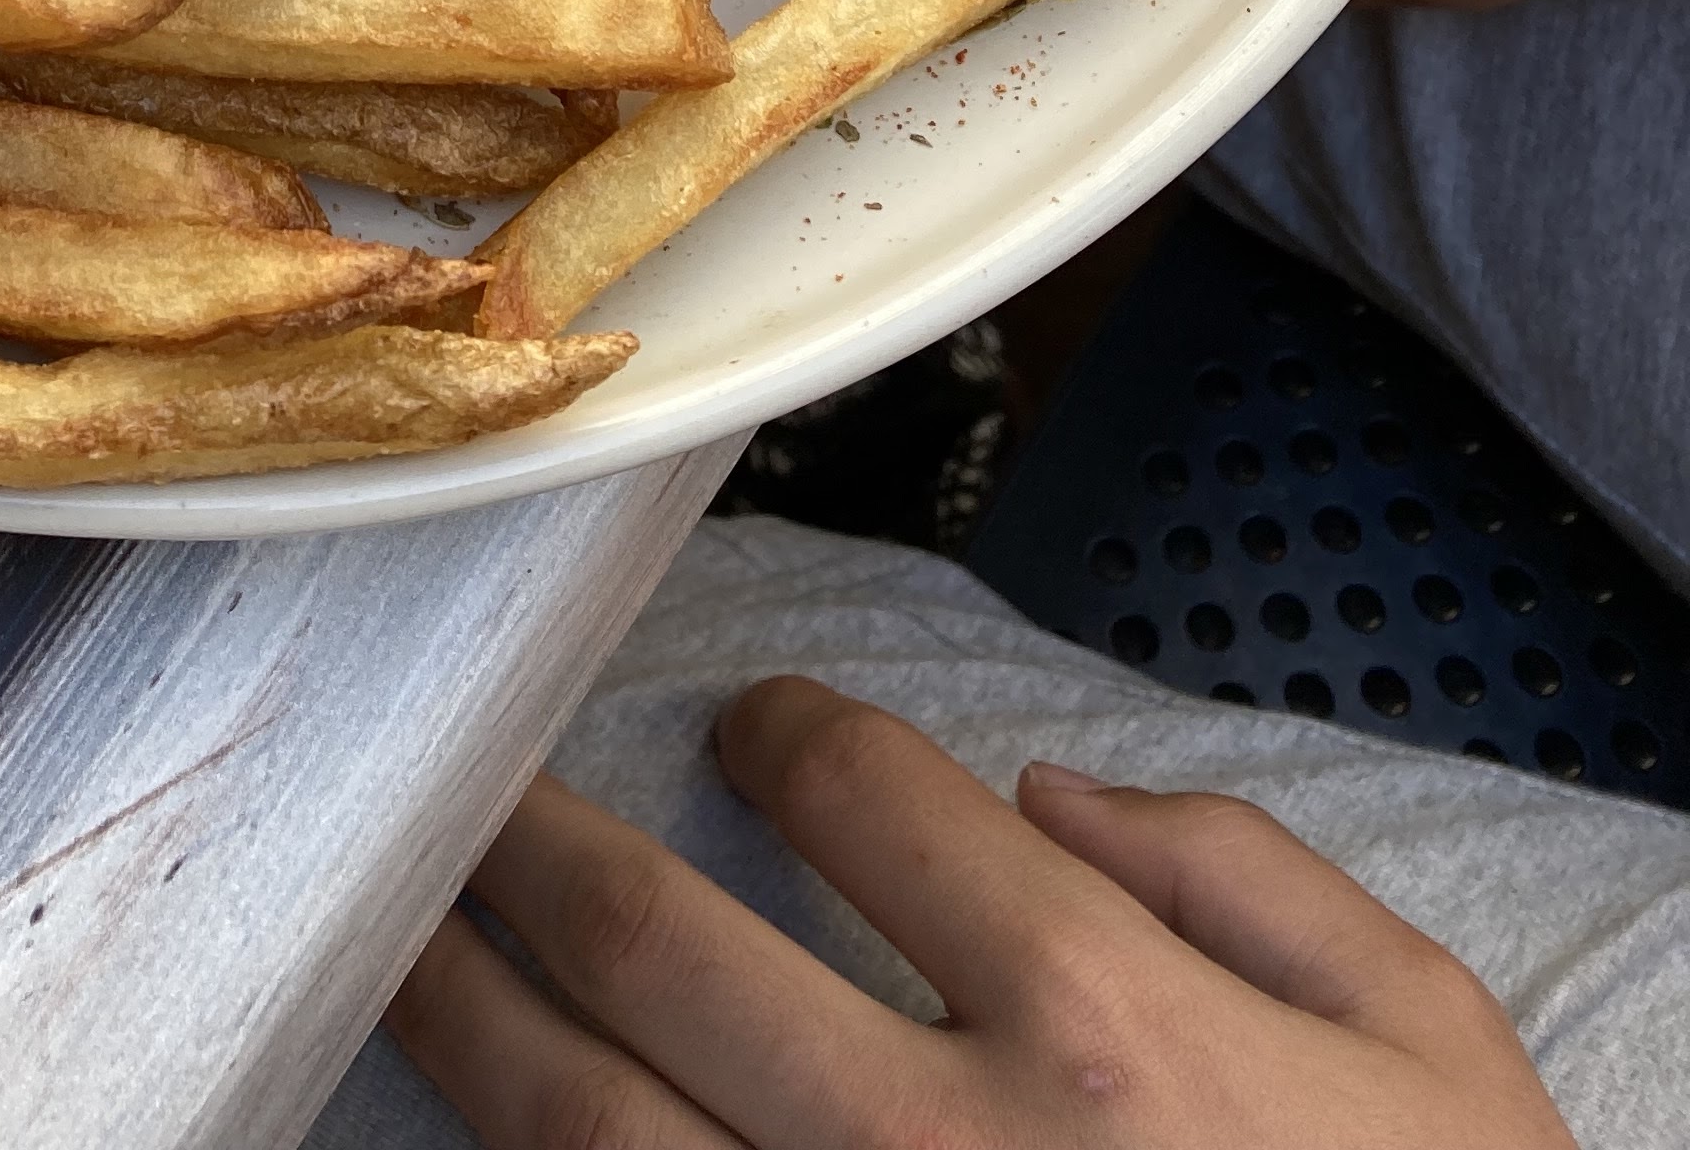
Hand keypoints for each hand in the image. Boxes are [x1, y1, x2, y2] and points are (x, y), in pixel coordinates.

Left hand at [385, 678, 1568, 1147]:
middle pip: (652, 949)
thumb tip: (1054, 795)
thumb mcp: (1435, 1056)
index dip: (788, 736)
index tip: (753, 730)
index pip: (865, 796)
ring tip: (405, 947)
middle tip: (465, 798)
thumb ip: (1250, 880)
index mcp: (1101, 1030)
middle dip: (530, 849)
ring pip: (583, 1133)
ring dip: (466, 1022)